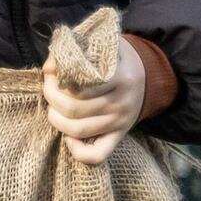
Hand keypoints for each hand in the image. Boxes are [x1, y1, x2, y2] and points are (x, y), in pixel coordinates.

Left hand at [43, 36, 147, 165]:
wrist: (151, 76)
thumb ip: (75, 50)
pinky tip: (69, 138)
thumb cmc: (118, 59)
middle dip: (52, 98)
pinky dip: (78, 152)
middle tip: (49, 89)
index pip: (78, 86)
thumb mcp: (102, 45)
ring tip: (54, 108)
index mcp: (119, 78)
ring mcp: (120, 123)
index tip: (51, 73)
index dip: (56, 81)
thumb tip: (49, 68)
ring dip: (57, 120)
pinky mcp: (119, 136)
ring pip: (78, 130)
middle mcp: (121, 103)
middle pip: (73, 109)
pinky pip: (98, 155)